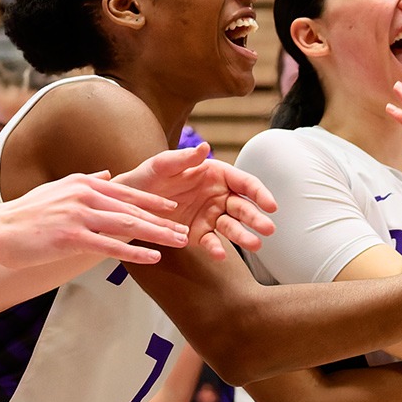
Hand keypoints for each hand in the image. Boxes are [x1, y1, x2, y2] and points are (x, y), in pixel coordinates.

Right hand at [0, 172, 190, 266]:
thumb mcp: (57, 188)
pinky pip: (110, 246)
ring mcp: (79, 216)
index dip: (152, 202)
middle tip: (184, 231)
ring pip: (128, 226)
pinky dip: (134, 253)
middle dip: (162, 221)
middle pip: (133, 209)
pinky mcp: (72, 237)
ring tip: (178, 243)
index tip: (173, 210)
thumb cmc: (25, 213)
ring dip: (157, 235)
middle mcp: (85, 195)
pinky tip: (153, 258)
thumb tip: (105, 174)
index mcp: (83, 183)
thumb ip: (85, 182)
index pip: (126, 192)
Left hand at [113, 145, 277, 259]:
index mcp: (216, 175)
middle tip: (267, 229)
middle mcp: (218, 196)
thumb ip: (183, 158)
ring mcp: (211, 216)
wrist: (130, 203)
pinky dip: (216, 248)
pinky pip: (212, 242)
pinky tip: (220, 254)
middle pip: (243, 207)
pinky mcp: (199, 234)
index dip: (259, 193)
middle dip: (256, 218)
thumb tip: (204, 147)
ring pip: (232, 226)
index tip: (270, 205)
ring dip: (244, 236)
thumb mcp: (162, 165)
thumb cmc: (148, 178)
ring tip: (255, 245)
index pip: (244, 183)